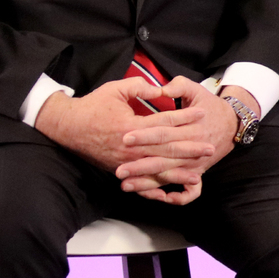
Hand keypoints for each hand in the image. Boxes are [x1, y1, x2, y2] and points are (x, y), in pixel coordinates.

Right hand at [35, 79, 215, 181]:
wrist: (68, 127)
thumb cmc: (93, 106)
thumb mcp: (115, 89)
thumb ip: (139, 87)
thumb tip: (160, 89)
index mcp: (131, 126)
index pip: (164, 122)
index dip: (184, 117)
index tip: (202, 113)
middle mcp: (130, 147)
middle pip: (165, 149)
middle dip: (189, 149)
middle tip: (210, 148)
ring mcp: (124, 161)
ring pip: (156, 168)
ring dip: (178, 172)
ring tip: (198, 174)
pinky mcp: (119, 169)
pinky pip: (141, 180)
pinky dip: (156, 186)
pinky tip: (169, 190)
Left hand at [113, 77, 245, 201]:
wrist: (233, 122)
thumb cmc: (210, 105)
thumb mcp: (196, 90)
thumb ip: (178, 87)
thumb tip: (161, 89)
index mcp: (191, 128)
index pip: (164, 133)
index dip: (144, 136)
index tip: (125, 138)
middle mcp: (194, 149)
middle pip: (163, 159)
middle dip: (139, 166)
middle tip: (118, 170)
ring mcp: (196, 164)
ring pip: (169, 177)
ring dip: (147, 184)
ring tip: (125, 185)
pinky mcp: (198, 173)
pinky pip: (189, 193)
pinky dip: (177, 197)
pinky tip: (158, 198)